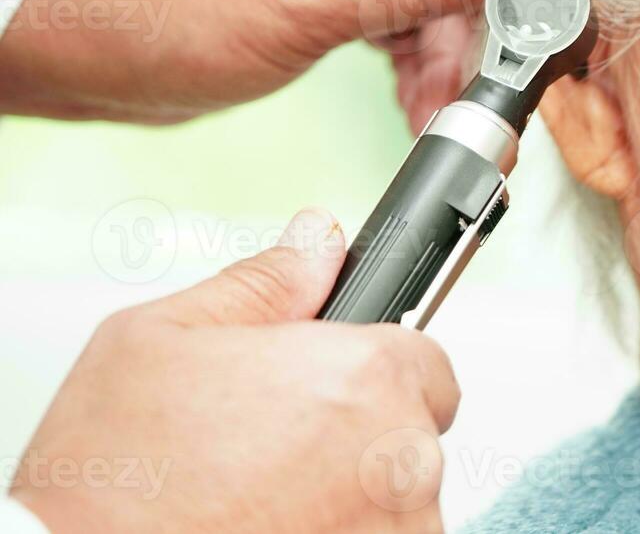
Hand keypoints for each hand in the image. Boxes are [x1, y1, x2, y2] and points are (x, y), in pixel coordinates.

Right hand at [9, 209, 458, 533]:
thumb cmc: (110, 480)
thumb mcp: (164, 339)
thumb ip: (264, 284)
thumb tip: (318, 238)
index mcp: (366, 376)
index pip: (426, 365)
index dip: (373, 378)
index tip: (328, 398)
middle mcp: (399, 458)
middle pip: (411, 437)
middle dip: (355, 441)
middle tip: (271, 455)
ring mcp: (395, 530)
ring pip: (398, 505)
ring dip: (350, 503)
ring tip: (262, 503)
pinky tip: (273, 529)